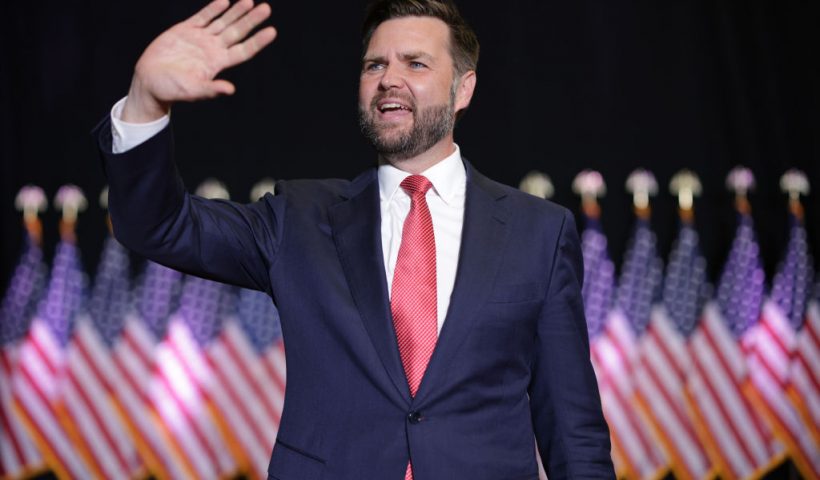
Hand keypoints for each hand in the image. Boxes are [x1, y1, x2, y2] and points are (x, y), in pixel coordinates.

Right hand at [122, 0, 276, 122]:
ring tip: (249, 1)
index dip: (258, 41)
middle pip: (237, 32)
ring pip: (222, 21)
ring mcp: (200, 38)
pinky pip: (203, 17)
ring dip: (236, 11)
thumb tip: (230, 90)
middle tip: (266, 8)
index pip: (243, 50)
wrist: (150, 81)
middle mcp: (213, 49)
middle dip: (251, 20)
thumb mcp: (193, 90)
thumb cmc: (172, 90)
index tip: (272, 31)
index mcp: (218, 63)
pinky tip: (224, 1)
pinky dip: (213, 8)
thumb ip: (211, 89)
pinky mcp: (185, 30)